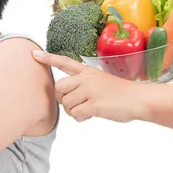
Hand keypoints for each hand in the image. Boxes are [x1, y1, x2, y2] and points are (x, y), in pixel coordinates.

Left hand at [32, 50, 146, 122]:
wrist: (138, 99)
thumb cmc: (120, 93)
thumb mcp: (100, 81)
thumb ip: (83, 85)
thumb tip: (67, 99)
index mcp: (87, 71)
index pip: (64, 62)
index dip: (48, 58)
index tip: (34, 54)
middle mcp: (86, 78)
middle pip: (58, 88)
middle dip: (64, 99)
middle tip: (78, 103)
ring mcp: (90, 90)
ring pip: (66, 104)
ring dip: (74, 111)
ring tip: (87, 110)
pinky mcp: (94, 104)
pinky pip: (75, 114)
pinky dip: (80, 118)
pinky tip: (90, 116)